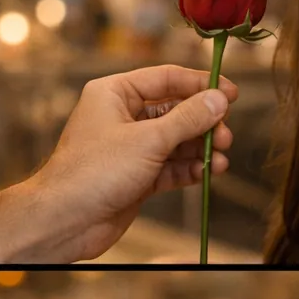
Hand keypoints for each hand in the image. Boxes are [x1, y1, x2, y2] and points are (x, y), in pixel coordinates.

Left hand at [0, 65, 238, 262]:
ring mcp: (130, 149)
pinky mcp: (136, 177)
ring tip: (220, 159)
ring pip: (175, 142)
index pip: (166, 79)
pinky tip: (208, 173)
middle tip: (225, 135)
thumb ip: (187, 119)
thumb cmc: (94, 172)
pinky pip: (170, 167)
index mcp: (115, 93)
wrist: (66, 219)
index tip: (231, 93)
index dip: (201, 85)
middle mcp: (122, 117)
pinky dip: (189, 170)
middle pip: (174, 111)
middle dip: (203, 123)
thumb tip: (219, 100)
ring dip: (199, 149)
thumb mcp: (148, 140)